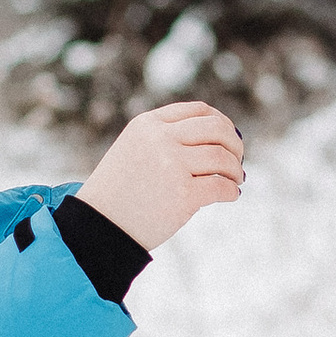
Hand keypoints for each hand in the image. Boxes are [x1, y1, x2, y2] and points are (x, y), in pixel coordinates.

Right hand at [75, 102, 244, 251]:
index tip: (228, 137)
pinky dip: (232, 191)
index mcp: (148, 124)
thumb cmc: (120, 192)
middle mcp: (160, 139)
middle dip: (234, 143)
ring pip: (222, 157)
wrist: (98, 226)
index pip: (198, 110)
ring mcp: (172, 165)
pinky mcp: (183, 194)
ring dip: (235, 169)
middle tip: (237, 160)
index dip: (220, 121)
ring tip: (235, 180)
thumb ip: (168, 138)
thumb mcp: (135, 150)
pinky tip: (231, 195)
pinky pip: (222, 187)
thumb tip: (222, 140)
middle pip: (216, 128)